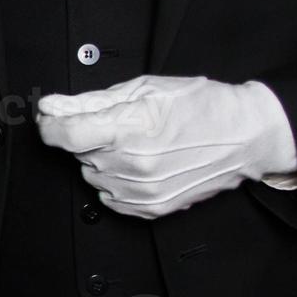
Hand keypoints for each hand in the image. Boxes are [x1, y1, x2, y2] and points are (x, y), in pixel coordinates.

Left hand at [36, 75, 296, 220]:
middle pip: (79, 153)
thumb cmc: (202, 106)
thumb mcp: (145, 88)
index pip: (64, 135)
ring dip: (104, 159)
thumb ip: (91, 101)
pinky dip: (117, 180)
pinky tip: (141, 163)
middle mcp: (131, 165)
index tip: (51, 119)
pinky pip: (110, 196)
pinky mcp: (150, 208)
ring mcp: (141, 191)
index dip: (51, 126)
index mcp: (127, 130)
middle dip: (90, 136)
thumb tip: (52, 106)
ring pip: (92, 174)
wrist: (246, 136)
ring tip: (138, 143)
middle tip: (122, 124)